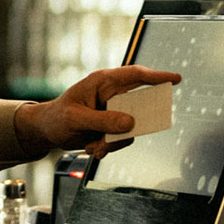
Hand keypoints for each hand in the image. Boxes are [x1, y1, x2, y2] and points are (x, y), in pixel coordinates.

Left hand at [13, 65, 180, 160]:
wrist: (48, 131)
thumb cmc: (58, 117)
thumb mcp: (77, 119)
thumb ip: (103, 120)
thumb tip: (131, 123)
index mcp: (102, 82)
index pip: (134, 75)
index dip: (157, 76)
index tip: (176, 79)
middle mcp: (111, 94)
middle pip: (139, 105)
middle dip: (134, 124)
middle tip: (123, 133)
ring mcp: (113, 111)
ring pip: (131, 128)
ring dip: (114, 142)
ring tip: (95, 146)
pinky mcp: (112, 126)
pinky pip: (122, 139)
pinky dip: (108, 147)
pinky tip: (91, 147)